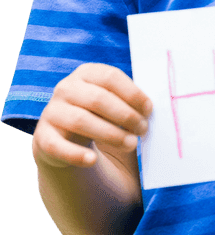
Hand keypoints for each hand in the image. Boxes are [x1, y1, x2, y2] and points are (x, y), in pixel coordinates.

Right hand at [32, 63, 152, 167]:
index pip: (110, 77)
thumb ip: (129, 101)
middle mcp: (66, 89)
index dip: (132, 93)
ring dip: (110, 134)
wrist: (68, 139)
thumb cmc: (101, 117)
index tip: (149, 109)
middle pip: (98, 99)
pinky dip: (75, 154)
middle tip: (143, 129)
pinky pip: (57, 146)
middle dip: (125, 115)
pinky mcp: (43, 136)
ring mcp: (52, 112)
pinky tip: (92, 161)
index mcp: (86, 74)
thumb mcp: (113, 103)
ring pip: (81, 121)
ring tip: (131, 144)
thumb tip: (152, 108)